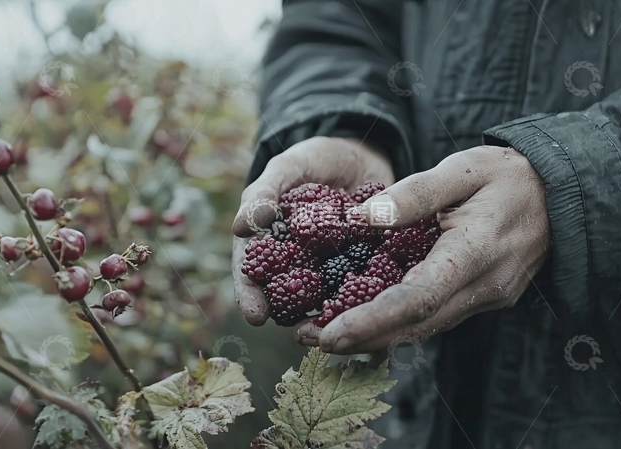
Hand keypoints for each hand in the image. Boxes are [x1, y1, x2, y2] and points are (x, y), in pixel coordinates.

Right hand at [232, 136, 393, 324]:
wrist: (363, 153)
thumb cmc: (315, 159)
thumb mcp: (288, 166)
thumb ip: (265, 192)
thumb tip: (241, 227)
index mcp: (273, 241)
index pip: (253, 272)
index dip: (251, 295)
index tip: (255, 316)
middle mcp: (301, 261)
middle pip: (290, 296)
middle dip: (293, 318)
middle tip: (299, 335)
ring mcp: (334, 266)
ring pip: (329, 297)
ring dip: (332, 316)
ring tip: (338, 332)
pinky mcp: (369, 264)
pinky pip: (369, 284)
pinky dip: (373, 299)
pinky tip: (379, 313)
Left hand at [296, 145, 551, 353]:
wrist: (563, 194)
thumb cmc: (510, 175)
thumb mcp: (463, 169)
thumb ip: (415, 193)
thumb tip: (361, 218)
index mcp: (476, 252)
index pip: (417, 298)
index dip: (371, 320)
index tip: (330, 334)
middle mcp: (483, 286)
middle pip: (416, 325)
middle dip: (362, 338)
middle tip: (310, 339)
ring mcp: (487, 297)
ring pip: (425, 328)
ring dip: (377, 336)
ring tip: (326, 335)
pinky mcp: (484, 298)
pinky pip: (436, 318)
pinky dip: (400, 324)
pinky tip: (367, 321)